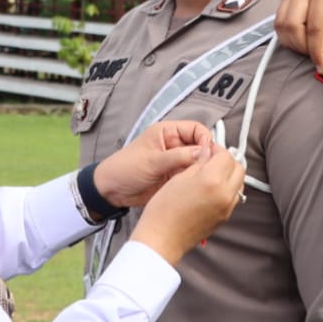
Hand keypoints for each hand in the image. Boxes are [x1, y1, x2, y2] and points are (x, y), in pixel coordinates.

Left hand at [94, 120, 214, 207]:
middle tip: (210, 172)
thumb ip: (178, 157)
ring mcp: (177, 162)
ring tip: (206, 182)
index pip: (197, 130)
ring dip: (203, 171)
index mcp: (169, 132)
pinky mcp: (177, 177)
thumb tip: (204, 153)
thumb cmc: (126, 168)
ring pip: (199, 163)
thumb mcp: (152, 161)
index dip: (206, 141)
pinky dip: (197, 182)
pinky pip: (193, 177)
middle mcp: (176, 145)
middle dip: (207, 158)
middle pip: (201, 147)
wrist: (112, 191)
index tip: (209, 155)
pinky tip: (200, 189)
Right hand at [129, 143, 246, 264]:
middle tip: (211, 160)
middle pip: (239, 168)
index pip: (226, 156)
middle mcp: (225, 194)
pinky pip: (234, 196)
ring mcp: (227, 208)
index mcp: (212, 181)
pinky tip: (211, 189)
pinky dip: (227, 188)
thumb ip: (199, 163)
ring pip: (239, 183)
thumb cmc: (164, 209)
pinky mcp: (225, 217)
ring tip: (211, 174)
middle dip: (227, 161)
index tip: (207, 150)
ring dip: (230, 174)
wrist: (162, 238)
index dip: (216, 150)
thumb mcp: (179, 177)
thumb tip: (208, 153)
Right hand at [274, 0, 322, 70]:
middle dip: (303, 48)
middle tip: (319, 57)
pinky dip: (289, 35)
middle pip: (292, 26)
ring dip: (294, 43)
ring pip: (281, 25)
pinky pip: (280, 21)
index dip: (317, 51)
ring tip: (312, 47)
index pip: (314, 26)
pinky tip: (305, 38)